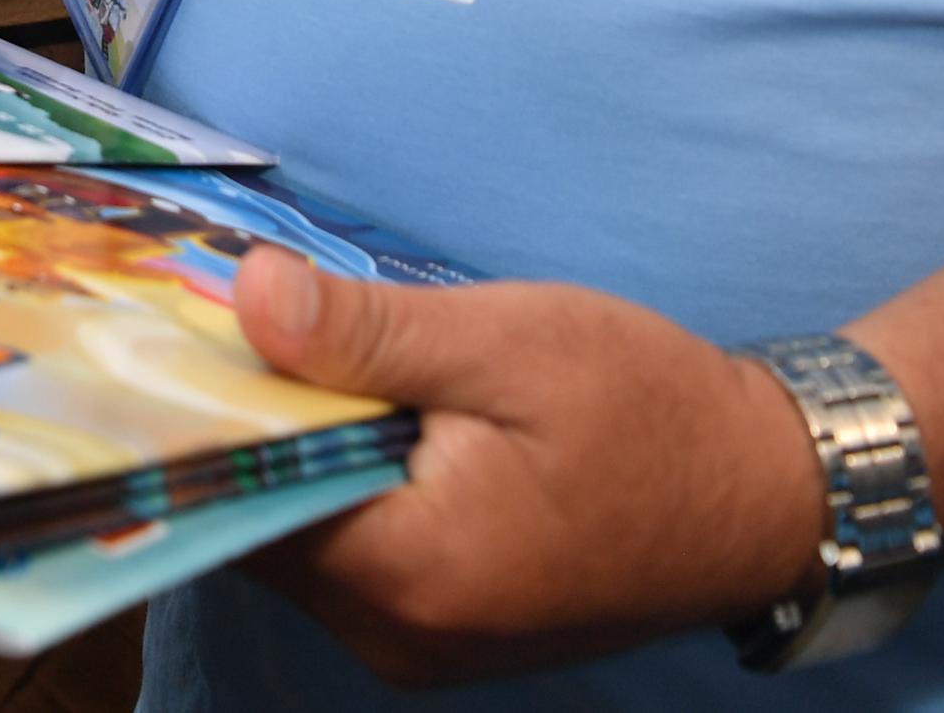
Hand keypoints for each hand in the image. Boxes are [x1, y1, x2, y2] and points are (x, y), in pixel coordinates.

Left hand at [229, 254, 827, 684]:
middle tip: (242, 322)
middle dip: (246, 428)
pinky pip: (348, 562)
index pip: (240, 500)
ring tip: (306, 359)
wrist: (763, 495)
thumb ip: (366, 332)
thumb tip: (244, 296)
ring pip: (298, 545)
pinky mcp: (443, 636)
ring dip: (294, 457)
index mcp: (409, 568)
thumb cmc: (649, 408)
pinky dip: (338, 490)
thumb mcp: (509, 341)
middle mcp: (398, 634)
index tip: (181, 327)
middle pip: (258, 527)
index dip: (204, 410)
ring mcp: (420, 648)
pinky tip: (361, 416)